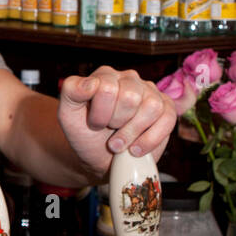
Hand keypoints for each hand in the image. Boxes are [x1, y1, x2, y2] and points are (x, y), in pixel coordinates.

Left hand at [58, 67, 174, 176]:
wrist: (101, 160)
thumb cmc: (86, 135)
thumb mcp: (67, 115)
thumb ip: (71, 92)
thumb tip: (89, 84)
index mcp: (105, 75)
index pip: (106, 88)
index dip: (99, 114)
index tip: (94, 124)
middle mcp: (130, 79)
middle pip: (130, 97)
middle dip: (116, 122)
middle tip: (109, 130)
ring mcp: (150, 93)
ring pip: (151, 107)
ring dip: (132, 132)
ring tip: (121, 143)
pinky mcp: (166, 110)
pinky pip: (167, 119)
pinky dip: (150, 140)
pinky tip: (136, 149)